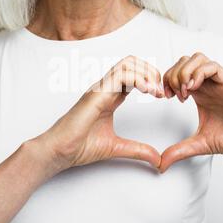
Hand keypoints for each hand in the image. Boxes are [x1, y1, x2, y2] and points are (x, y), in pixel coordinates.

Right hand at [40, 56, 164, 170]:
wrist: (61, 152)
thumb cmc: (80, 146)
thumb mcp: (118, 147)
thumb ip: (138, 150)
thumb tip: (157, 159)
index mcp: (110, 96)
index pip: (133, 75)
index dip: (150, 80)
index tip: (161, 95)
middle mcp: (106, 88)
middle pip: (132, 63)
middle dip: (151, 71)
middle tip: (160, 90)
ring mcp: (100, 89)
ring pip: (126, 63)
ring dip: (146, 73)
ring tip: (155, 91)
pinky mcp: (97, 93)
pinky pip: (120, 75)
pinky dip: (138, 79)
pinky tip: (146, 91)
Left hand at [160, 52, 222, 171]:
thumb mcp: (199, 144)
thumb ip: (179, 150)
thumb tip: (161, 163)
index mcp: (200, 94)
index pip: (177, 73)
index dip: (166, 81)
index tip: (165, 97)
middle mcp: (208, 85)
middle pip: (184, 62)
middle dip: (172, 75)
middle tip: (174, 95)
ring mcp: (219, 82)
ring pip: (197, 58)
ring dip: (184, 72)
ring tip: (184, 92)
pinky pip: (212, 66)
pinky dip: (198, 73)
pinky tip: (194, 90)